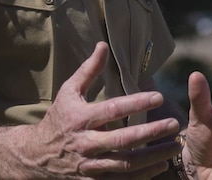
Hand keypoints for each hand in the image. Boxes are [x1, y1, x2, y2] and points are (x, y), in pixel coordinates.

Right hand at [21, 42, 182, 176]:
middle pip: (122, 140)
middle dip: (150, 132)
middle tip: (174, 124)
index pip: (112, 110)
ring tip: (175, 146)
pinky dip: (142, 175)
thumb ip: (89, 70)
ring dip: (153, 156)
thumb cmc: (58, 119)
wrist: (35, 156)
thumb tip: (103, 45)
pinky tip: (161, 165)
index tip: (159, 97)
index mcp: (81, 119)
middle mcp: (86, 144)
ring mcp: (89, 167)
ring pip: (125, 164)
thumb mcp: (68, 92)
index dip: (136, 103)